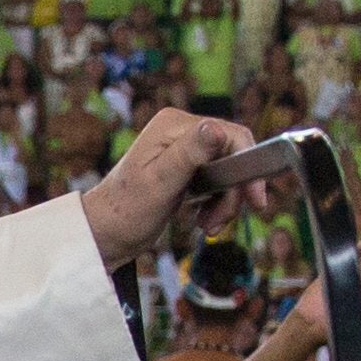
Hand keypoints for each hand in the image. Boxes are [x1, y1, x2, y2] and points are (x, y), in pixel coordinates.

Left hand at [80, 107, 269, 261]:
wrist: (105, 235)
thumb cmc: (125, 210)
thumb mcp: (160, 182)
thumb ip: (189, 153)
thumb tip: (217, 128)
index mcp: (174, 125)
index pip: (230, 134)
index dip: (249, 165)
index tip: (255, 199)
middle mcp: (180, 131)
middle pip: (232, 154)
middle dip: (234, 191)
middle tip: (221, 221)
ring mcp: (183, 151)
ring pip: (228, 171)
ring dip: (225, 202)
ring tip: (208, 225)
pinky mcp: (186, 170)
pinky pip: (217, 182)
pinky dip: (216, 204)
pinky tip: (203, 220)